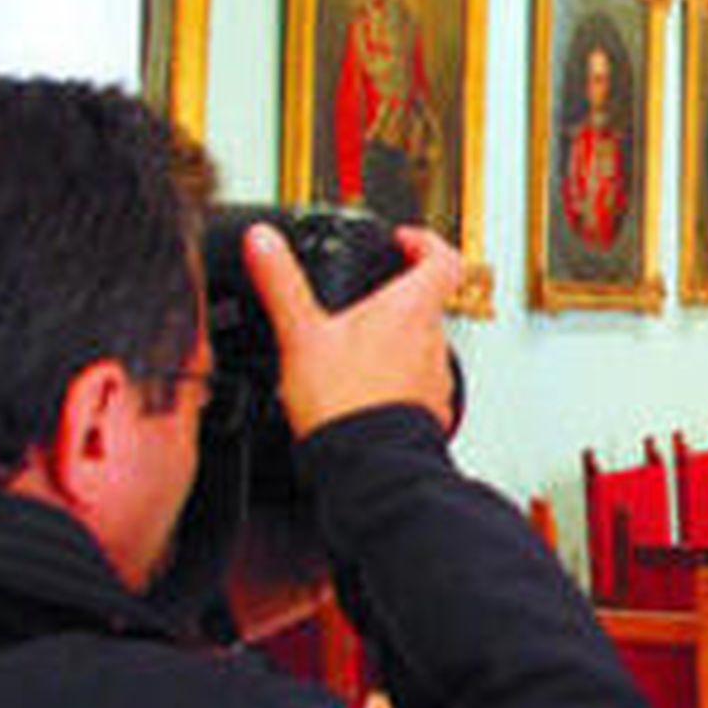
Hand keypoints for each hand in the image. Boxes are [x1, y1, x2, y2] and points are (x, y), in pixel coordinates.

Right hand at [243, 221, 463, 438]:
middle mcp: (433, 340)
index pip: (444, 257)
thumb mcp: (300, 333)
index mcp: (411, 309)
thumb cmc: (343, 403)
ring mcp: (435, 379)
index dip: (425, 242)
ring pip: (423, 345)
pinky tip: (363, 391)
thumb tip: (264, 241)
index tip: (403, 242)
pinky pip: (417, 386)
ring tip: (356, 349)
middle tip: (366, 300)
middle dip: (398, 298)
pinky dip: (396, 381)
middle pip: (430, 302)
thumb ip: (281, 282)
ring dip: (396, 342)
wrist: (366, 465)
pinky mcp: (430, 412)